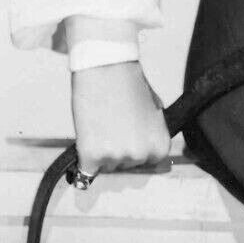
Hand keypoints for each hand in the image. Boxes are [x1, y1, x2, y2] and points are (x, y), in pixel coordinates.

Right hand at [71, 61, 170, 175]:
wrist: (108, 68)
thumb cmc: (130, 84)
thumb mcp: (154, 111)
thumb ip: (152, 134)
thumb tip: (147, 150)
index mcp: (160, 146)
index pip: (148, 163)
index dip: (136, 148)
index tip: (129, 135)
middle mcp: (140, 155)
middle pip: (126, 166)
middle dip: (119, 150)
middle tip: (113, 125)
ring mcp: (116, 157)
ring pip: (106, 167)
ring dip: (101, 153)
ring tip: (102, 124)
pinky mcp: (91, 158)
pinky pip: (84, 173)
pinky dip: (83, 161)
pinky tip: (87, 142)